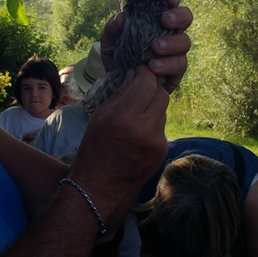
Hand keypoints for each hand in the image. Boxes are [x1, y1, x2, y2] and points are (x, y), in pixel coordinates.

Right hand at [69, 66, 168, 228]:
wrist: (100, 186)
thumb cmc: (94, 148)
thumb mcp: (100, 116)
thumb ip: (121, 92)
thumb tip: (135, 73)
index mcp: (124, 118)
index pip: (146, 84)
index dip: (145, 73)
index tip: (140, 70)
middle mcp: (144, 129)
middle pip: (161, 94)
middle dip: (152, 87)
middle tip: (141, 86)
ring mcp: (157, 142)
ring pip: (163, 110)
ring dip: (153, 105)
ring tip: (137, 111)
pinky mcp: (162, 151)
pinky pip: (162, 127)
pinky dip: (153, 123)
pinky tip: (139, 130)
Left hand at [100, 0, 191, 92]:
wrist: (118, 86)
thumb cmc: (118, 58)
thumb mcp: (109, 43)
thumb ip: (112, 29)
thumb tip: (121, 17)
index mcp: (157, 21)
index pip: (170, 4)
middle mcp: (170, 34)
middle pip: (186, 18)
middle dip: (179, 16)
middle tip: (164, 20)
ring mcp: (175, 53)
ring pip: (185, 42)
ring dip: (172, 43)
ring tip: (155, 47)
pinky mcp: (176, 72)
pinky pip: (179, 66)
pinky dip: (167, 64)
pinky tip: (153, 66)